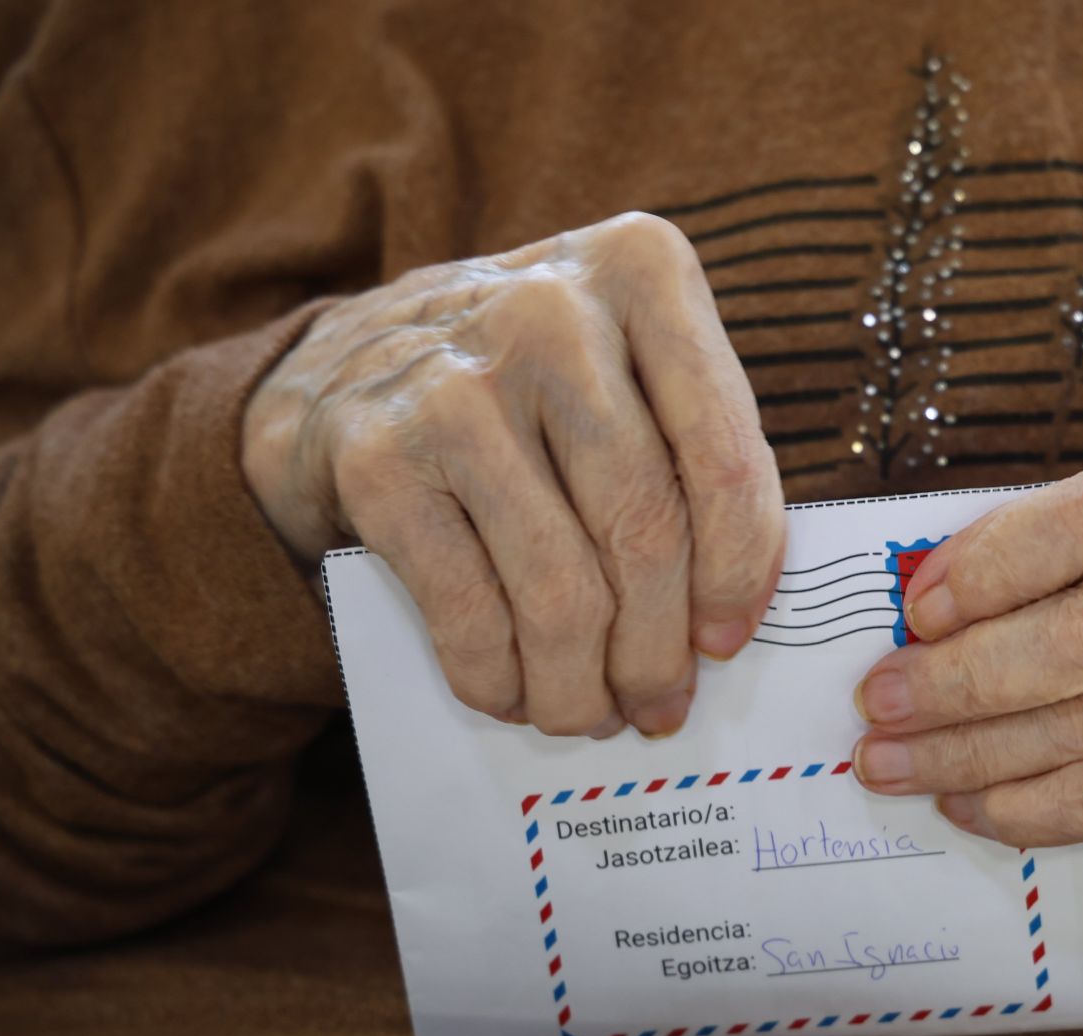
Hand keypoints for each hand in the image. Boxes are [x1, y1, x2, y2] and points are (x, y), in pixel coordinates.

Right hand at [243, 214, 783, 737]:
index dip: (740, 572)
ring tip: (587, 714)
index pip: (724, 454)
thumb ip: (694, 455)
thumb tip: (733, 619)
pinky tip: (511, 694)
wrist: (342, 366)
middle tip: (657, 704)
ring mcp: (456, 383)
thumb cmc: (528, 388)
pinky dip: (498, 677)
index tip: (728, 642)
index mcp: (642, 273)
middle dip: (657, 649)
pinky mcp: (379, 458)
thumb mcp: (627, 370)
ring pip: (561, 589)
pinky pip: (469, 609)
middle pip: (644, 531)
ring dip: (580, 685)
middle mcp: (551, 311)